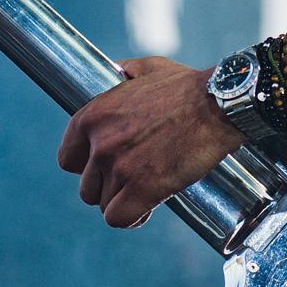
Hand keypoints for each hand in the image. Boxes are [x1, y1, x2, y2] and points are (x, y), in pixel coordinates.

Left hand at [56, 57, 244, 226]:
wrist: (217, 106)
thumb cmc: (187, 88)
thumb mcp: (147, 68)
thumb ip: (124, 73)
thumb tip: (118, 72)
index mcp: (93, 116)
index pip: (68, 159)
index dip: (87, 167)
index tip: (105, 168)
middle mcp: (100, 143)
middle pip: (87, 187)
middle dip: (109, 187)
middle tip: (133, 180)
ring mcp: (120, 167)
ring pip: (104, 204)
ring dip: (123, 201)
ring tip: (145, 192)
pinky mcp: (142, 188)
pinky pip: (120, 218)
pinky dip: (133, 218)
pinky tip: (146, 209)